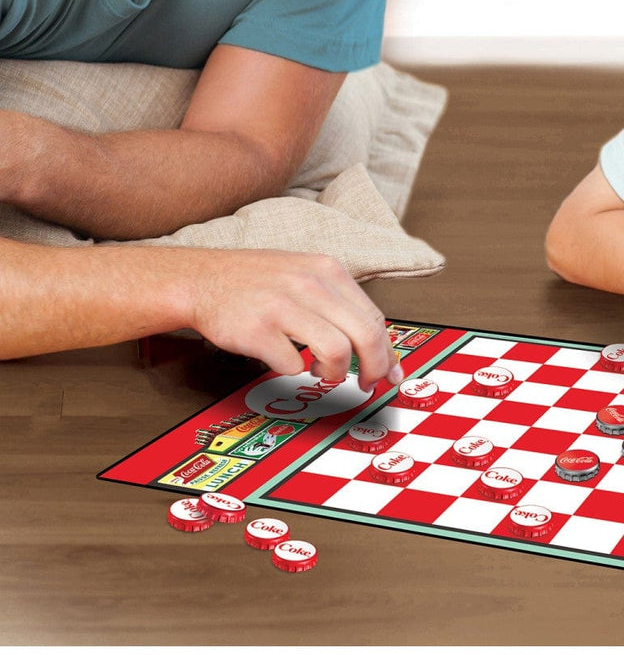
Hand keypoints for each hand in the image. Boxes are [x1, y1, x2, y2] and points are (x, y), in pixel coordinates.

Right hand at [183, 249, 403, 390]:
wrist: (202, 279)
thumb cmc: (257, 282)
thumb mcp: (306, 275)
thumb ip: (340, 304)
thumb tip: (377, 345)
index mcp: (328, 270)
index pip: (374, 317)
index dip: (386, 351)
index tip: (390, 371)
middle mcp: (310, 285)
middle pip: (365, 335)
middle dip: (374, 368)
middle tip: (367, 383)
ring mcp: (283, 307)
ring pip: (337, 351)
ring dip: (334, 373)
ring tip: (321, 372)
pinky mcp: (258, 331)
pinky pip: (292, 365)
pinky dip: (293, 371)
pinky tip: (286, 360)